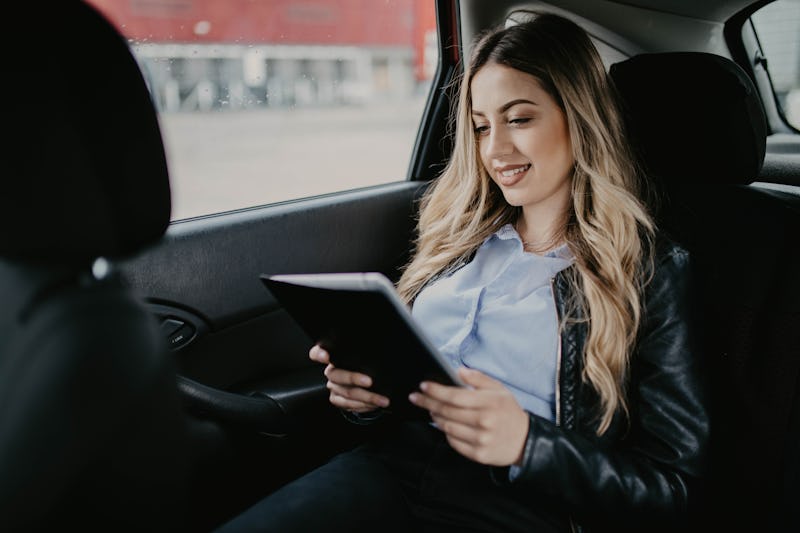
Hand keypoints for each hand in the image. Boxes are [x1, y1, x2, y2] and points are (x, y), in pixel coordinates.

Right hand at [308, 344, 389, 412]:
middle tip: (370, 381)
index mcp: (334, 356)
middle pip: (336, 375)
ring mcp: (332, 386)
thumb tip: (377, 355)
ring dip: (367, 397)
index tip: (326, 356)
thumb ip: (362, 355)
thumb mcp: (363, 358)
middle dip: (354, 378)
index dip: (319, 354)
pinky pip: (348, 404)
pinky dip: (364, 405)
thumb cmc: (365, 366)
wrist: (365, 383)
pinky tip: (374, 404)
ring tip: (382, 400)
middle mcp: (330, 372)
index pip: (317, 353)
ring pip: (347, 392)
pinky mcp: (336, 399)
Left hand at [408, 367, 528, 465]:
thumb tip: (459, 371)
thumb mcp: (499, 390)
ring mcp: (481, 440)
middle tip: (416, 397)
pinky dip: (445, 432)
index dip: (436, 391)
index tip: (423, 386)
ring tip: (431, 409)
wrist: (525, 441)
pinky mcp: (478, 454)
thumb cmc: (508, 412)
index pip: (454, 396)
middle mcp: (484, 422)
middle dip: (428, 403)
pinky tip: (444, 424)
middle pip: (447, 411)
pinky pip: (453, 442)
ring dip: (435, 417)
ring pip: (447, 427)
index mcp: (489, 403)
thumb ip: (478, 378)